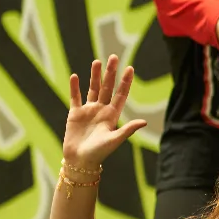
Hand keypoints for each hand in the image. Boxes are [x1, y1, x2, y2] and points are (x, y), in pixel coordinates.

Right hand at [63, 53, 147, 168]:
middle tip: (113, 57)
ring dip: (94, 76)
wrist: (80, 161)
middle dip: (110, 73)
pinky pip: (75, 98)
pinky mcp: (75, 114)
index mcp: (112, 115)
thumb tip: (144, 122)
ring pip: (92, 89)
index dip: (125, 82)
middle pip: (107, 87)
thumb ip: (128, 130)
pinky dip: (75, 87)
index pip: (120, 94)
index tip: (130, 68)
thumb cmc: (99, 153)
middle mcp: (101, 110)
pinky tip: (75, 76)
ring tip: (97, 62)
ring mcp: (88, 111)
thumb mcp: (115, 140)